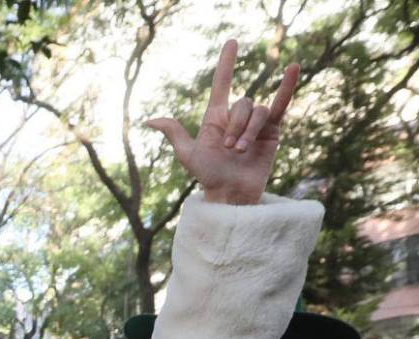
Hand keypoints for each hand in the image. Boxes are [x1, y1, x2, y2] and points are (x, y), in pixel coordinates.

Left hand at [145, 40, 299, 205]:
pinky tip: (293, 68)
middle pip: (242, 104)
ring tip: (241, 151)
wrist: (231, 193)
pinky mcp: (272, 130)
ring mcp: (255, 123)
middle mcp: (236, 117)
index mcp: (215, 117)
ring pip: (256, 112)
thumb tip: (149, 120)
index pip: (222, 84)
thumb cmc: (208, 176)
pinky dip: (286, 87)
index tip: (232, 42)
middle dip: (236, 126)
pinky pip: (280, 104)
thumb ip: (175, 133)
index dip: (226, 63)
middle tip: (229, 149)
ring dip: (248, 131)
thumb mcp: (188, 154)